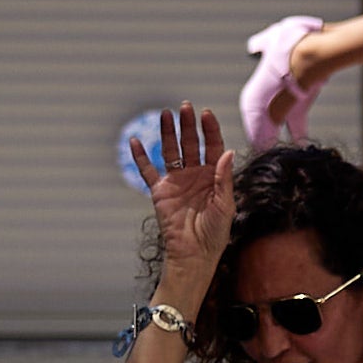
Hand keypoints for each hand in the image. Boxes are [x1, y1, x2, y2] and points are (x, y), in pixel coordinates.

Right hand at [130, 103, 239, 296]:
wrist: (194, 255)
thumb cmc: (214, 233)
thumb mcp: (225, 205)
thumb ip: (224, 178)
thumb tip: (227, 151)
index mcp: (214, 176)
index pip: (212, 146)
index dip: (209, 129)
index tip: (206, 114)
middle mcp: (195, 175)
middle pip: (191, 143)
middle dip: (188, 125)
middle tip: (185, 107)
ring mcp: (176, 181)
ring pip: (170, 151)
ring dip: (167, 133)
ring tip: (165, 114)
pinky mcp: (160, 191)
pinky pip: (147, 171)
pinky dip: (140, 157)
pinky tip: (135, 140)